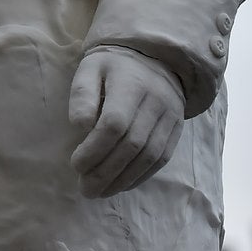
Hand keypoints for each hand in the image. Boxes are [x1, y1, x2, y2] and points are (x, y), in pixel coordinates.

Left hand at [69, 47, 184, 198]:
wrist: (155, 58)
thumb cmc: (113, 66)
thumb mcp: (90, 68)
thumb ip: (82, 94)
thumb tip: (79, 127)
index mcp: (130, 84)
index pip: (115, 123)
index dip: (95, 148)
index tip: (75, 164)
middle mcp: (156, 102)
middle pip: (132, 144)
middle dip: (106, 171)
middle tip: (85, 188)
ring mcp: (170, 118)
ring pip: (149, 156)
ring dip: (123, 179)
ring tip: (99, 192)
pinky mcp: (176, 130)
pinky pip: (161, 159)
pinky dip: (140, 176)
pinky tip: (121, 185)